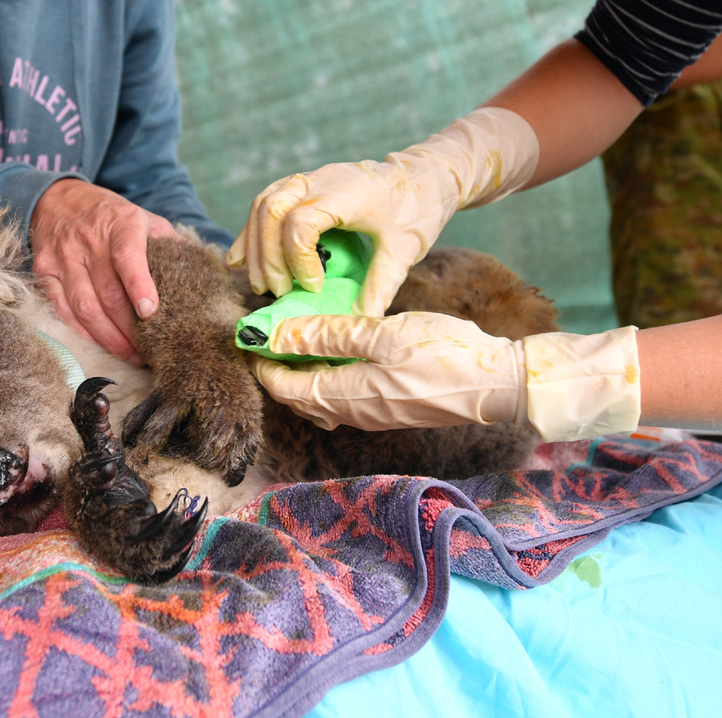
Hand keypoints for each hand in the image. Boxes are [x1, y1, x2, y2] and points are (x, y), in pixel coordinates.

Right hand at [30, 179, 179, 363]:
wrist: (57, 198)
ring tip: (129, 354)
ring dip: (108, 336)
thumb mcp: (143, 216)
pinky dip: (81, 330)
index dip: (139, 285)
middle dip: (130, 328)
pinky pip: (61, 308)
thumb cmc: (110, 215)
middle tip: (150, 351)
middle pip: (108, 293)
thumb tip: (207, 271)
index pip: (128, 256)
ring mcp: (64, 256)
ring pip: (84, 306)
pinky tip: (99, 342)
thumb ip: (170, 243)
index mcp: (121, 223)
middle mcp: (89, 239)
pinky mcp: (44, 270)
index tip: (151, 311)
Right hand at [226, 108, 539, 315]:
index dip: (298, 260)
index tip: (314, 288)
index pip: (300, 223)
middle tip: (279, 293)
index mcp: (345, 193)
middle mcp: (319, 181)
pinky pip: (265, 203)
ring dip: (254, 246)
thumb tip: (357, 324)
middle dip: (267, 257)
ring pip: (262, 205)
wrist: (425, 173)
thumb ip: (379, 288)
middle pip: (270, 210)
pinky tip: (240, 259)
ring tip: (261, 284)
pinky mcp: (302, 185)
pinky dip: (251, 233)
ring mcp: (308, 179)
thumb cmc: (418, 209)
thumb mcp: (403, 252)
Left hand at [252, 312, 640, 441]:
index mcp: (344, 395)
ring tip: (295, 336)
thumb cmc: (443, 355)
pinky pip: (341, 396)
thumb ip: (329, 333)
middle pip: (297, 395)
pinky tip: (334, 348)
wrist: (498, 385)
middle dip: (275, 367)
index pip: (284, 386)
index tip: (249, 334)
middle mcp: (352, 413)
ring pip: (319, 397)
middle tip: (266, 333)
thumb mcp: (381, 334)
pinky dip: (326, 373)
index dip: (261, 361)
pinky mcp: (388, 408)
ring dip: (301, 370)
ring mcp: (371, 414)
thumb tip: (279, 333)